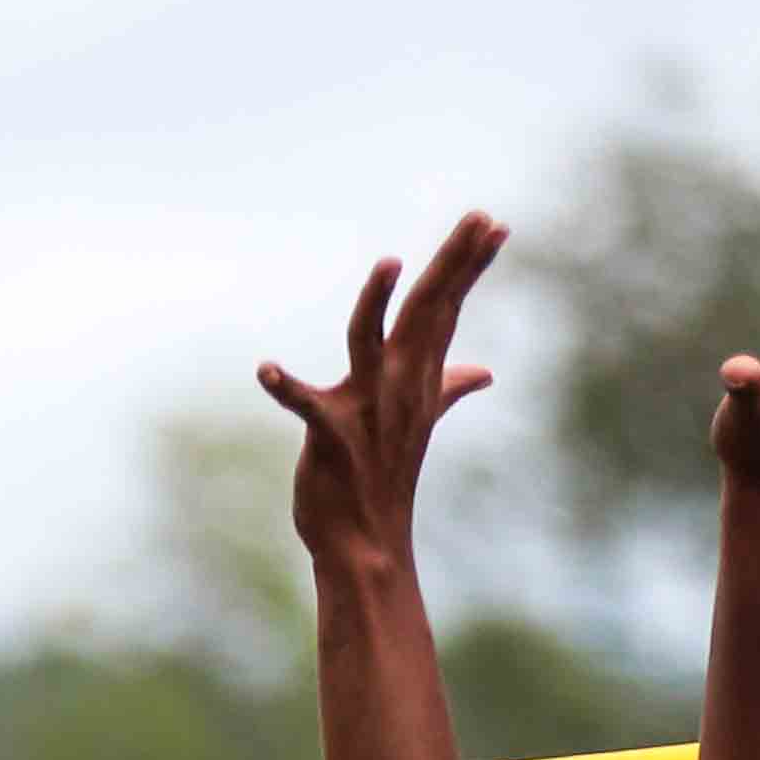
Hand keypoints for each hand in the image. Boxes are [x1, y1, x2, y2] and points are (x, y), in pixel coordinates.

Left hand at [260, 213, 503, 564]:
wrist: (364, 544)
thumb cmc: (383, 479)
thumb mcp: (419, 423)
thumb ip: (447, 388)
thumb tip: (482, 372)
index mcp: (416, 378)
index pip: (447, 309)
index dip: (468, 266)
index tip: (493, 223)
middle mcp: (398, 386)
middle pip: (427, 311)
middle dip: (452, 263)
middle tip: (479, 216)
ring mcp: (366, 409)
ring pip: (371, 343)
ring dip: (377, 304)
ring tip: (389, 263)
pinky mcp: (330, 435)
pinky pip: (305, 406)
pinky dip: (286, 389)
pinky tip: (265, 370)